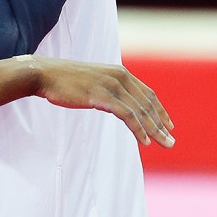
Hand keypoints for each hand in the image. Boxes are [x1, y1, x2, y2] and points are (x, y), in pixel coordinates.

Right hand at [32, 56, 173, 147]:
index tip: (168, 125)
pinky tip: (144, 141)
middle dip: (161, 123)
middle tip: (171, 141)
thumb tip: (113, 102)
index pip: (147, 93)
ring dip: (155, 129)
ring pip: (140, 110)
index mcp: (118, 72)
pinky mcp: (101, 95)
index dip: (159, 110)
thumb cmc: (64, 80)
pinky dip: (138, 129)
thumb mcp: (92, 81)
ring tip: (164, 144)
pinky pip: (127, 115)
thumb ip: (106, 89)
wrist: (44, 74)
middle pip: (148, 103)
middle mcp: (119, 76)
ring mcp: (111, 85)